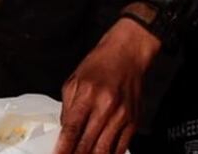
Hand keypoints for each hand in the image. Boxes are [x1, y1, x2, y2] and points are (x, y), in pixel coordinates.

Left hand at [54, 17, 161, 153]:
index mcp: (87, 94)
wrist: (128, 54)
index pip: (71, 129)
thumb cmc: (100, 65)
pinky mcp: (134, 121)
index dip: (63, 148)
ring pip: (104, 149)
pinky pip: (121, 147)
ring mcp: (122, 116)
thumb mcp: (75, 81)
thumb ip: (68, 108)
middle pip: (88, 143)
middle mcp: (106, 106)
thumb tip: (64, 132)